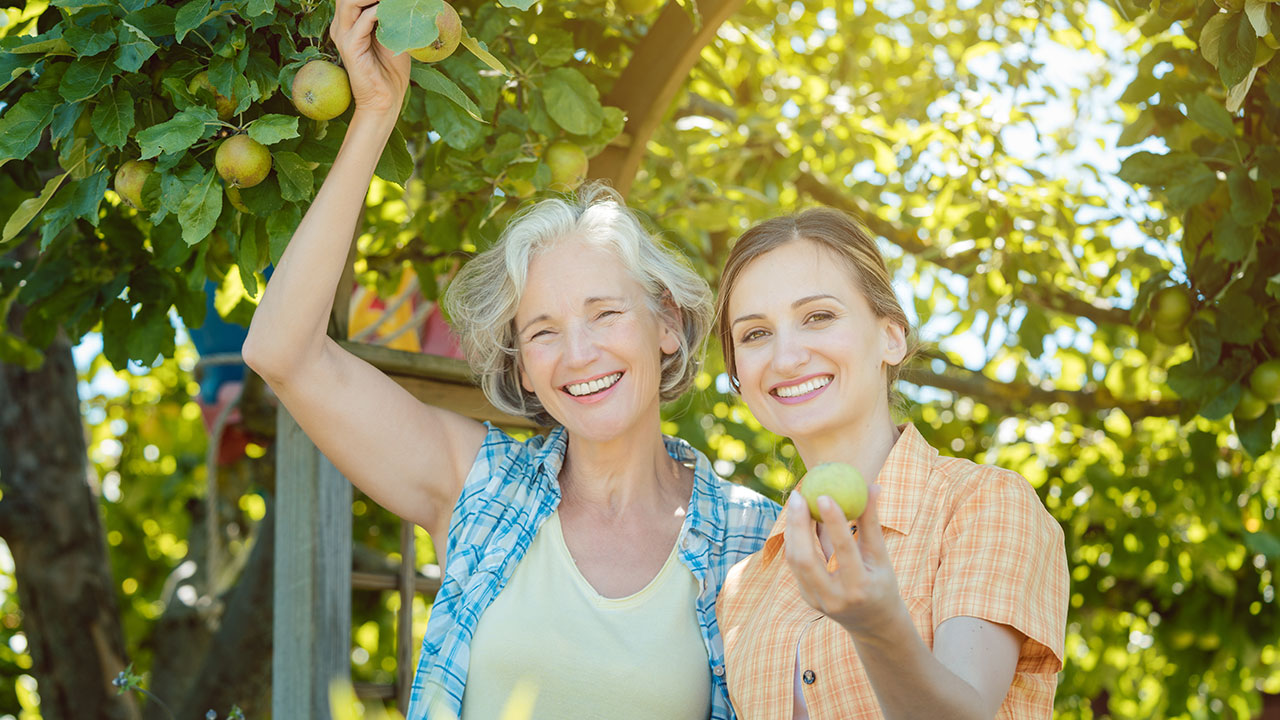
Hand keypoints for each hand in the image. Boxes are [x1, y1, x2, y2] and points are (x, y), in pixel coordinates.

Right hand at [330, 0, 411, 116]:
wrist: (385, 100)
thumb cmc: (391, 70)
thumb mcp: (393, 37)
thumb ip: (391, 17)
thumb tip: (403, 3)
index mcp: (349, 22)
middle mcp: (341, 26)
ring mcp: (343, 36)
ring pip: (350, 2)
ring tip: (393, 1)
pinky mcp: (350, 47)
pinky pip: (362, 22)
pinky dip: (379, 12)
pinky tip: (393, 12)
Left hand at [783, 484, 906, 638]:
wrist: (873, 623)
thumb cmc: (881, 582)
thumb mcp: (881, 557)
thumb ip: (872, 523)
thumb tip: (871, 485)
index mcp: (860, 587)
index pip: (844, 551)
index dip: (833, 522)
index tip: (824, 495)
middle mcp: (834, 598)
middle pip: (806, 559)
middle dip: (798, 525)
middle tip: (798, 495)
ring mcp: (816, 600)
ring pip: (795, 561)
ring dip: (793, 529)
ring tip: (797, 501)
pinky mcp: (806, 597)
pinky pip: (796, 564)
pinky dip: (795, 540)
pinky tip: (798, 519)